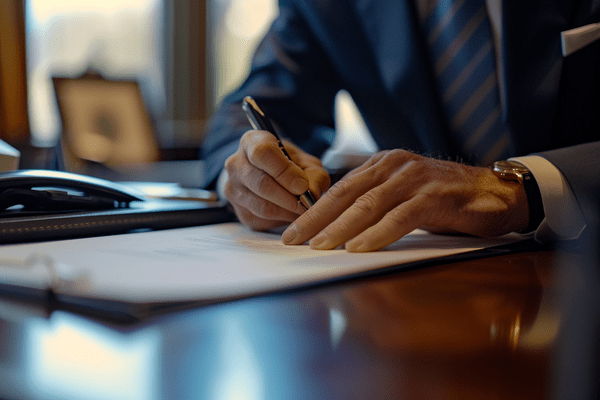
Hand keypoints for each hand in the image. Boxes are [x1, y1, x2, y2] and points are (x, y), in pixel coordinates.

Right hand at [224, 129, 330, 230]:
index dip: (284, 171)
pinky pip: (262, 220)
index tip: (302, 185)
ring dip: (287, 211)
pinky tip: (290, 213)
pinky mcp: (239, 212)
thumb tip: (312, 194)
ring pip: (262, 206)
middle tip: (307, 203)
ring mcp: (233, 189)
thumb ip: (314, 174)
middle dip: (289, 197)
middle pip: (261, 183)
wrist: (269, 176)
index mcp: (251, 142)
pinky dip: (281, 220)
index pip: (262, 153)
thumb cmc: (288, 165)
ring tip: (302, 210)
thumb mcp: (305, 162)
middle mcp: (236, 164)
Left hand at [282, 149, 528, 250]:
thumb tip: (339, 227)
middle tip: (293, 239)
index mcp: (382, 164)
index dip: (313, 210)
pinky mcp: (434, 196)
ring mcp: (414, 179)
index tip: (292, 231)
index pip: (339, 188)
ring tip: (319, 246)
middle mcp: (394, 166)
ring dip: (340, 227)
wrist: (495, 193)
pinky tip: (359, 247)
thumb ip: (375, 202)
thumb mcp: (403, 194)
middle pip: (346, 194)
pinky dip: (377, 233)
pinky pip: (399, 217)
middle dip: (316, 219)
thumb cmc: (444, 198)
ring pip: (368, 204)